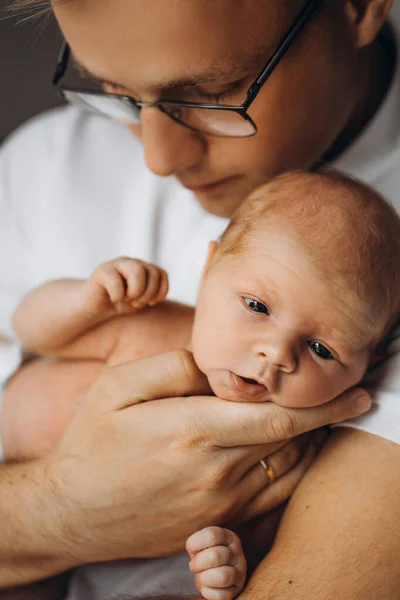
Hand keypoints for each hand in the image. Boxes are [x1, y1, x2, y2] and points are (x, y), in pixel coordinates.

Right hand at [42, 350, 370, 566]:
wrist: (70, 511)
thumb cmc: (91, 443)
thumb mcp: (117, 388)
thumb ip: (172, 367)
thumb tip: (216, 365)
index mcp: (193, 431)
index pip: (278, 416)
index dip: (324, 404)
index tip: (357, 392)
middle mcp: (214, 471)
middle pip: (290, 440)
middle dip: (327, 417)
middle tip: (354, 398)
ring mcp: (218, 504)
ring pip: (285, 468)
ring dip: (314, 443)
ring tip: (329, 419)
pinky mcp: (215, 522)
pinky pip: (271, 497)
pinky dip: (294, 471)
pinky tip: (297, 453)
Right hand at [83, 256, 168, 313]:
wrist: (92, 306)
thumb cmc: (119, 302)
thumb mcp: (139, 299)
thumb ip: (151, 293)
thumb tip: (157, 294)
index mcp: (142, 268)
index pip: (161, 273)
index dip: (161, 290)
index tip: (151, 303)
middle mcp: (130, 263)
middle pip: (152, 271)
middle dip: (148, 292)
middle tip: (137, 303)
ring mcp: (116, 265)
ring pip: (137, 269)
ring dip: (137, 291)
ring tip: (128, 299)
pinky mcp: (101, 271)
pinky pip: (116, 281)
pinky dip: (118, 295)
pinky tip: (114, 299)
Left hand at [187, 526, 245, 599]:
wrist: (214, 574)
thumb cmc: (205, 556)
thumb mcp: (202, 545)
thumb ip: (197, 544)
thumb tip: (194, 557)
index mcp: (228, 537)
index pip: (211, 535)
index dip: (195, 544)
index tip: (191, 550)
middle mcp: (237, 553)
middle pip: (215, 556)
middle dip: (198, 563)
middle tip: (194, 566)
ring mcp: (240, 572)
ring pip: (222, 576)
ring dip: (205, 578)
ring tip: (202, 577)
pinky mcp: (237, 590)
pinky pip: (221, 595)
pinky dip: (208, 592)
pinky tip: (206, 588)